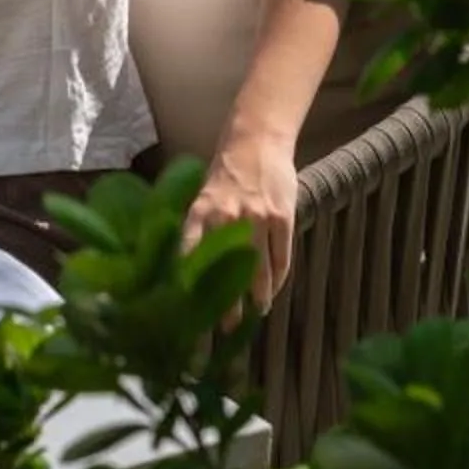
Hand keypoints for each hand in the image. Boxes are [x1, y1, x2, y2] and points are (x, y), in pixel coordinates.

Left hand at [185, 138, 295, 312]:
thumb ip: (199, 228)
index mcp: (199, 211)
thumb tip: (188, 268)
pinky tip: (272, 292)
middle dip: (226, 303)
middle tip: (224, 327)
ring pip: (258, 270)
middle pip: (226, 271)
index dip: (188, 285)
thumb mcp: (202, 196)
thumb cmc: (225, 173)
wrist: (256, 141)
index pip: (189, 254)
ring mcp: (257, 218)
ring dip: (257, 298)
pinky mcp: (282, 218)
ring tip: (254, 315)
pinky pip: (281, 258)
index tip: (186, 310)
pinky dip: (277, 280)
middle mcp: (225, 216)